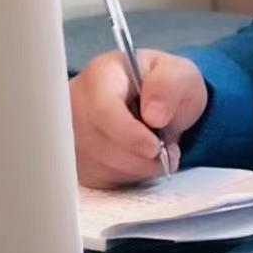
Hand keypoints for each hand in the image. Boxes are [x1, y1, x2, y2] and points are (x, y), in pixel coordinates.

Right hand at [69, 49, 207, 187]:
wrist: (158, 103)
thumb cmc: (165, 86)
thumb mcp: (180, 75)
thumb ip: (170, 85)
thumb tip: (154, 115)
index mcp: (102, 74)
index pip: (102, 109)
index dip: (128, 134)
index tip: (155, 147)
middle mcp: (76, 101)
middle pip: (97, 142)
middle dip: (137, 156)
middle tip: (165, 153)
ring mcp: (71, 131)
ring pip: (97, 164)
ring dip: (134, 168)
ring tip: (156, 154)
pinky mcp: (75, 158)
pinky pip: (96, 178)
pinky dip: (125, 177)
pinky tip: (139, 161)